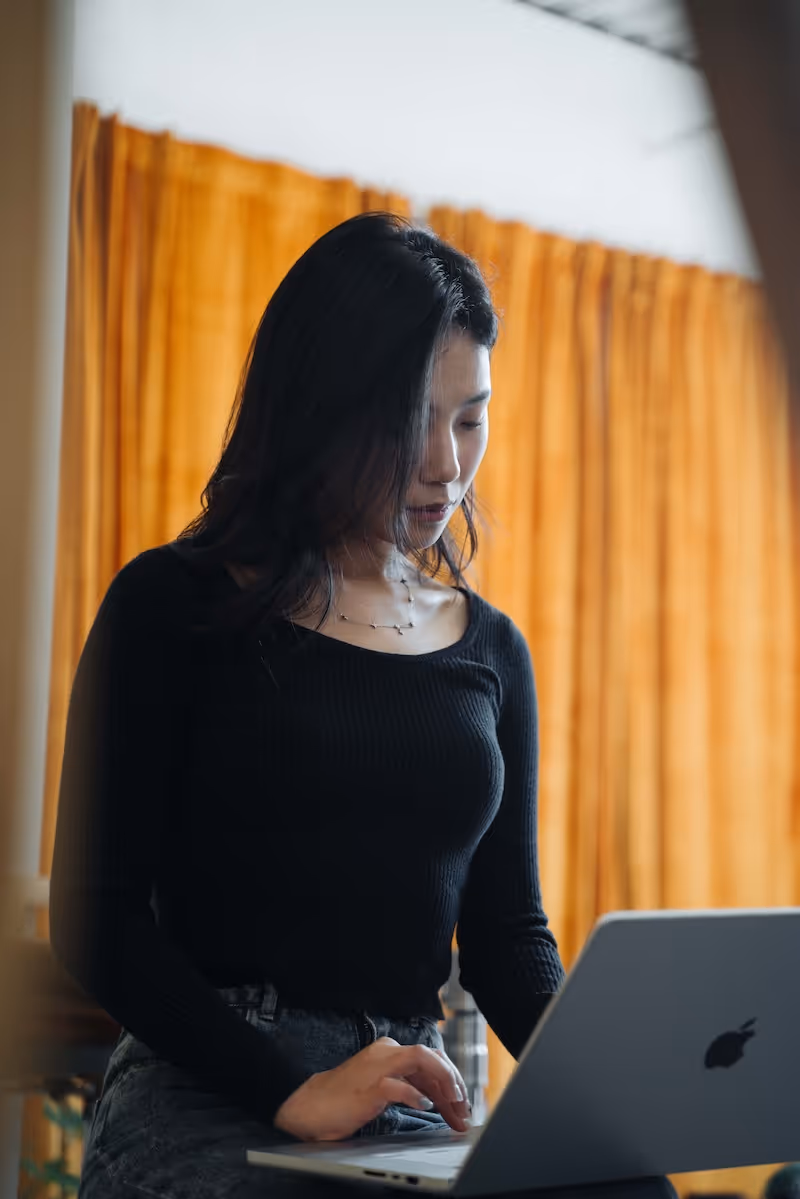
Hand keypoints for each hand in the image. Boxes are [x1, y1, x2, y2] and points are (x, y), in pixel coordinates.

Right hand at [274, 1036, 471, 1141]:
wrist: (311, 1107)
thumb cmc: (347, 1098)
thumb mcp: (384, 1086)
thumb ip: (410, 1084)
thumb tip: (441, 1097)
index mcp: (390, 1051)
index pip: (432, 1058)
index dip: (451, 1080)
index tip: (461, 1104)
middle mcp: (387, 1052)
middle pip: (433, 1058)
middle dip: (454, 1084)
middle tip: (463, 1111)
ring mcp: (379, 1067)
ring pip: (423, 1060)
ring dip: (444, 1084)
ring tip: (454, 1105)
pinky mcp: (370, 1086)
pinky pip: (400, 1086)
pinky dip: (416, 1096)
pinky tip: (425, 1107)